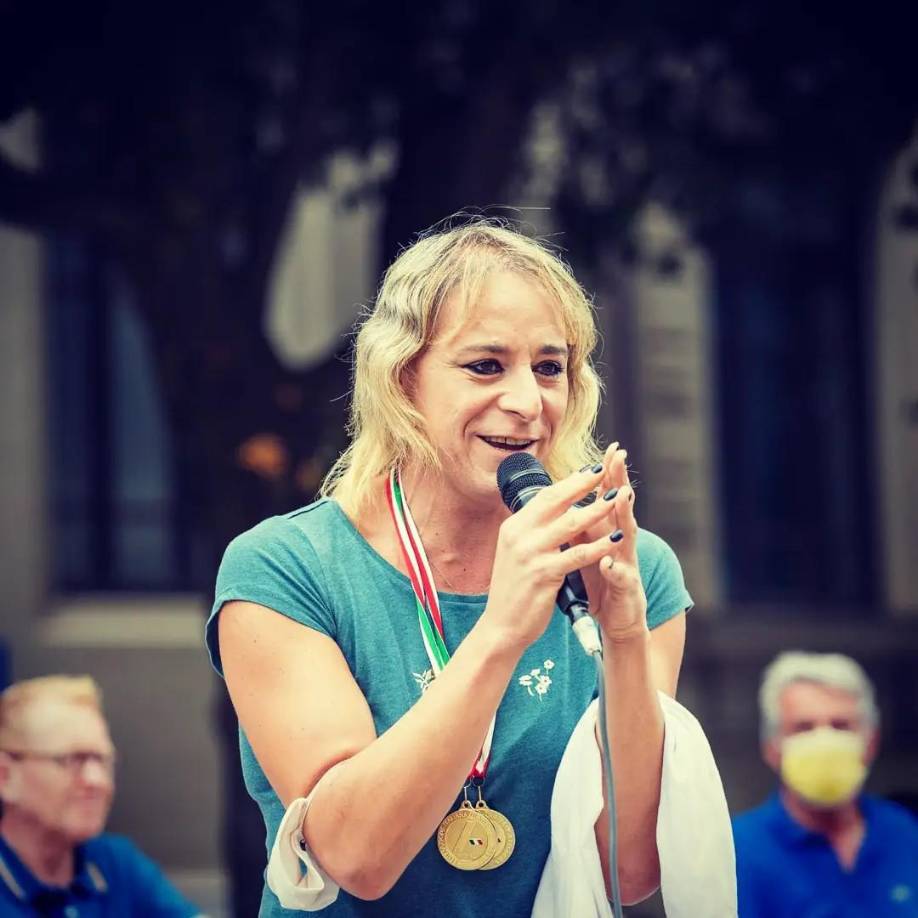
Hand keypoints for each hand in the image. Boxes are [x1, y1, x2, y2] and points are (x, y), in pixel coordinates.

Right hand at [483, 464, 628, 651]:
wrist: (501, 625)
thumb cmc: (514, 589)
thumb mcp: (516, 552)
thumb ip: (532, 531)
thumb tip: (552, 509)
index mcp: (514, 526)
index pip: (545, 496)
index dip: (569, 481)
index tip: (591, 470)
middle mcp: (519, 534)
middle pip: (557, 500)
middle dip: (584, 484)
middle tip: (607, 470)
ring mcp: (530, 554)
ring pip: (570, 524)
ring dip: (598, 509)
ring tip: (618, 498)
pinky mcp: (543, 575)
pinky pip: (577, 555)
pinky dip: (598, 546)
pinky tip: (614, 539)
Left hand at [576, 444, 648, 639]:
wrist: (615, 621)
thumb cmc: (601, 582)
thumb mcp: (586, 548)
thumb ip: (580, 526)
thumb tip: (563, 500)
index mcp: (606, 533)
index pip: (607, 498)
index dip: (607, 474)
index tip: (609, 448)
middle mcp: (620, 543)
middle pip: (620, 508)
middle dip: (619, 482)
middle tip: (619, 458)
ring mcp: (626, 565)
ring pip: (626, 537)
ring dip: (624, 516)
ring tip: (621, 495)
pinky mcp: (626, 591)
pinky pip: (621, 578)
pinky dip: (615, 569)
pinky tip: (610, 562)